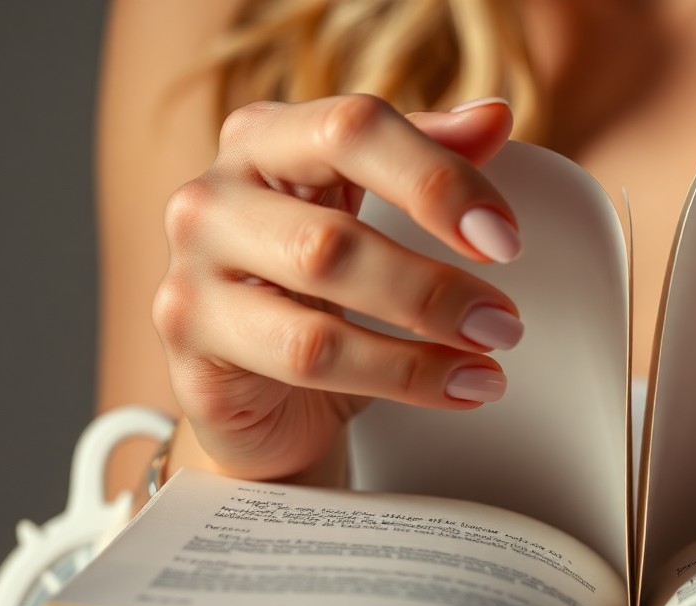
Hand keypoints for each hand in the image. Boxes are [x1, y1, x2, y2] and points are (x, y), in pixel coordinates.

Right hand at [155, 95, 523, 480]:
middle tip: (505, 322)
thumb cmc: (317, 295)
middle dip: (436, 284)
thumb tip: (493, 116)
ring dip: (422, 332)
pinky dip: (401, 376)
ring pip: (318, 300)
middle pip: (335, 232)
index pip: (354, 128)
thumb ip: (426, 160)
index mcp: (265, 138)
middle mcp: (213, 195)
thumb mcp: (372, 216)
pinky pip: (308, 359)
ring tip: (489, 359)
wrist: (262, 400)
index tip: (505, 238)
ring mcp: (190, 270)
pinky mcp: (192, 342)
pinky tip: (457, 388)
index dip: (439, 180)